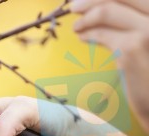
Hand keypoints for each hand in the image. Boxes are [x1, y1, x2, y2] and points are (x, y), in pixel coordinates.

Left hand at [71, 0, 148, 131]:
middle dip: (92, 0)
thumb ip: (132, 23)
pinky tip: (83, 37)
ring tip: (77, 26)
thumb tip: (100, 9)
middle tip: (74, 7)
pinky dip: (88, 33)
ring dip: (86, 17)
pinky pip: (102, 34)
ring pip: (107, 11)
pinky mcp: (131, 49)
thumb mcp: (147, 40)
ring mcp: (148, 31)